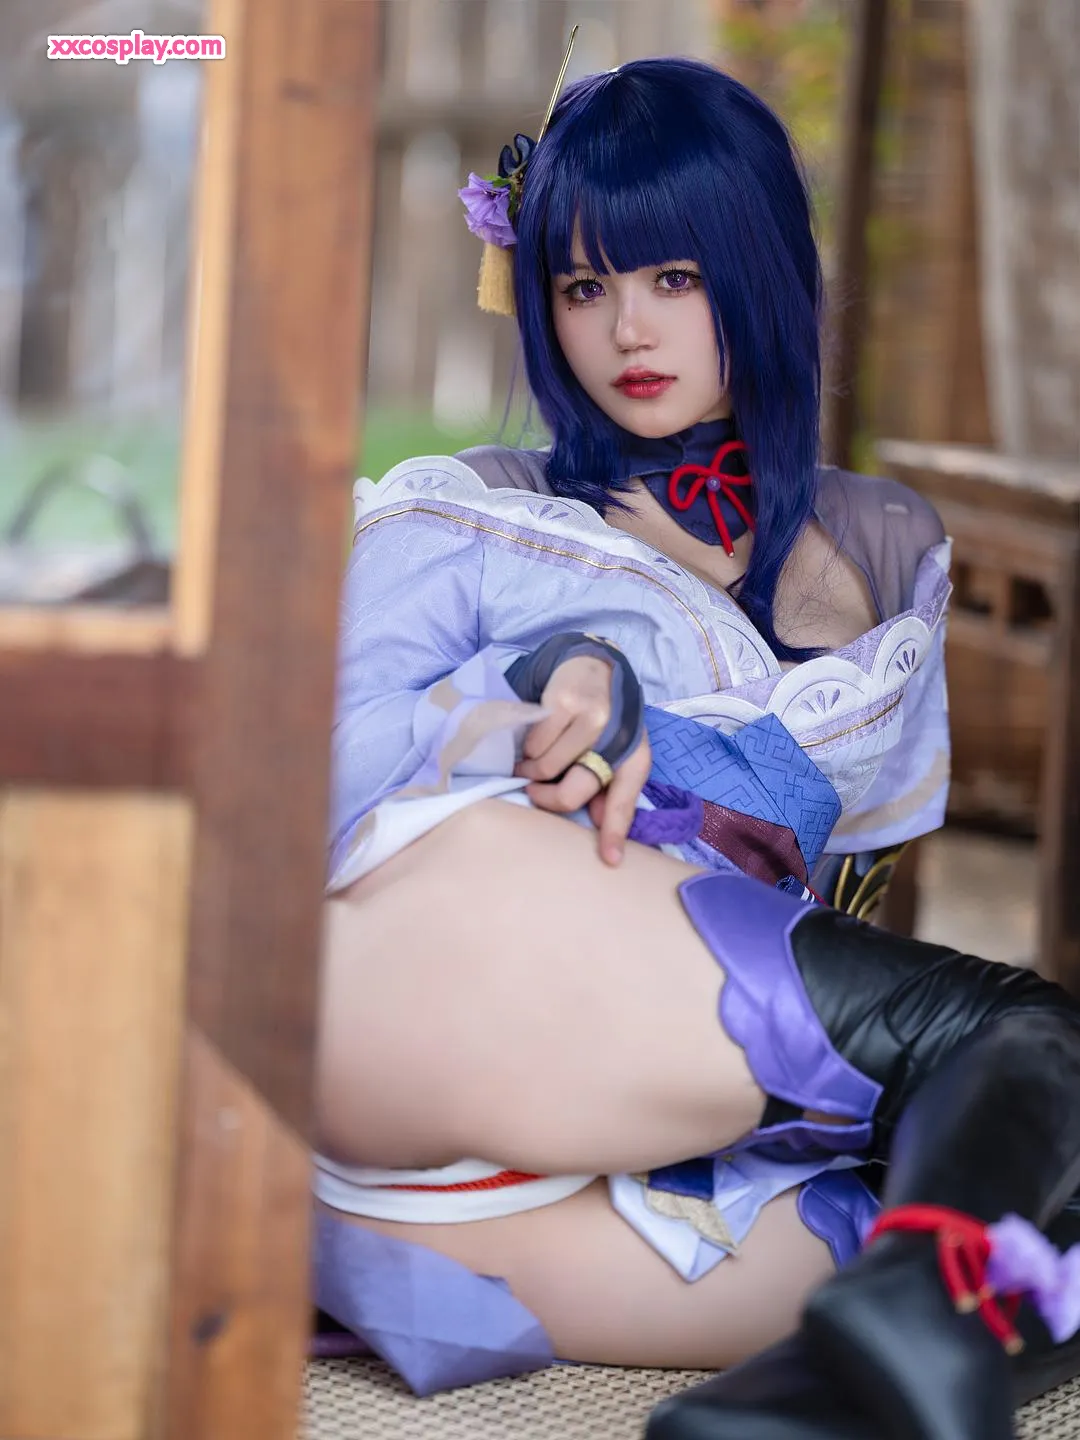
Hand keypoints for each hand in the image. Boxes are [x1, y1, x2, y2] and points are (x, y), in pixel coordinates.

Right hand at [514, 654, 650, 865]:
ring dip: (532, 769)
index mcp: (635, 757)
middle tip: (534, 792)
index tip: (609, 861)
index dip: (614, 833)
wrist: (593, 665)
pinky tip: (533, 738)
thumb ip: (608, 788)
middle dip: (547, 798)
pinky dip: (526, 747)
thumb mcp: (616, 752)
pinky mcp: (563, 702)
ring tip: (534, 758)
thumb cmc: (604, 718)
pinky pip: (532, 743)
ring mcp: (591, 719)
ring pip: (545, 767)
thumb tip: (595, 821)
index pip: (624, 802)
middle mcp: (617, 738)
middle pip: (574, 791)